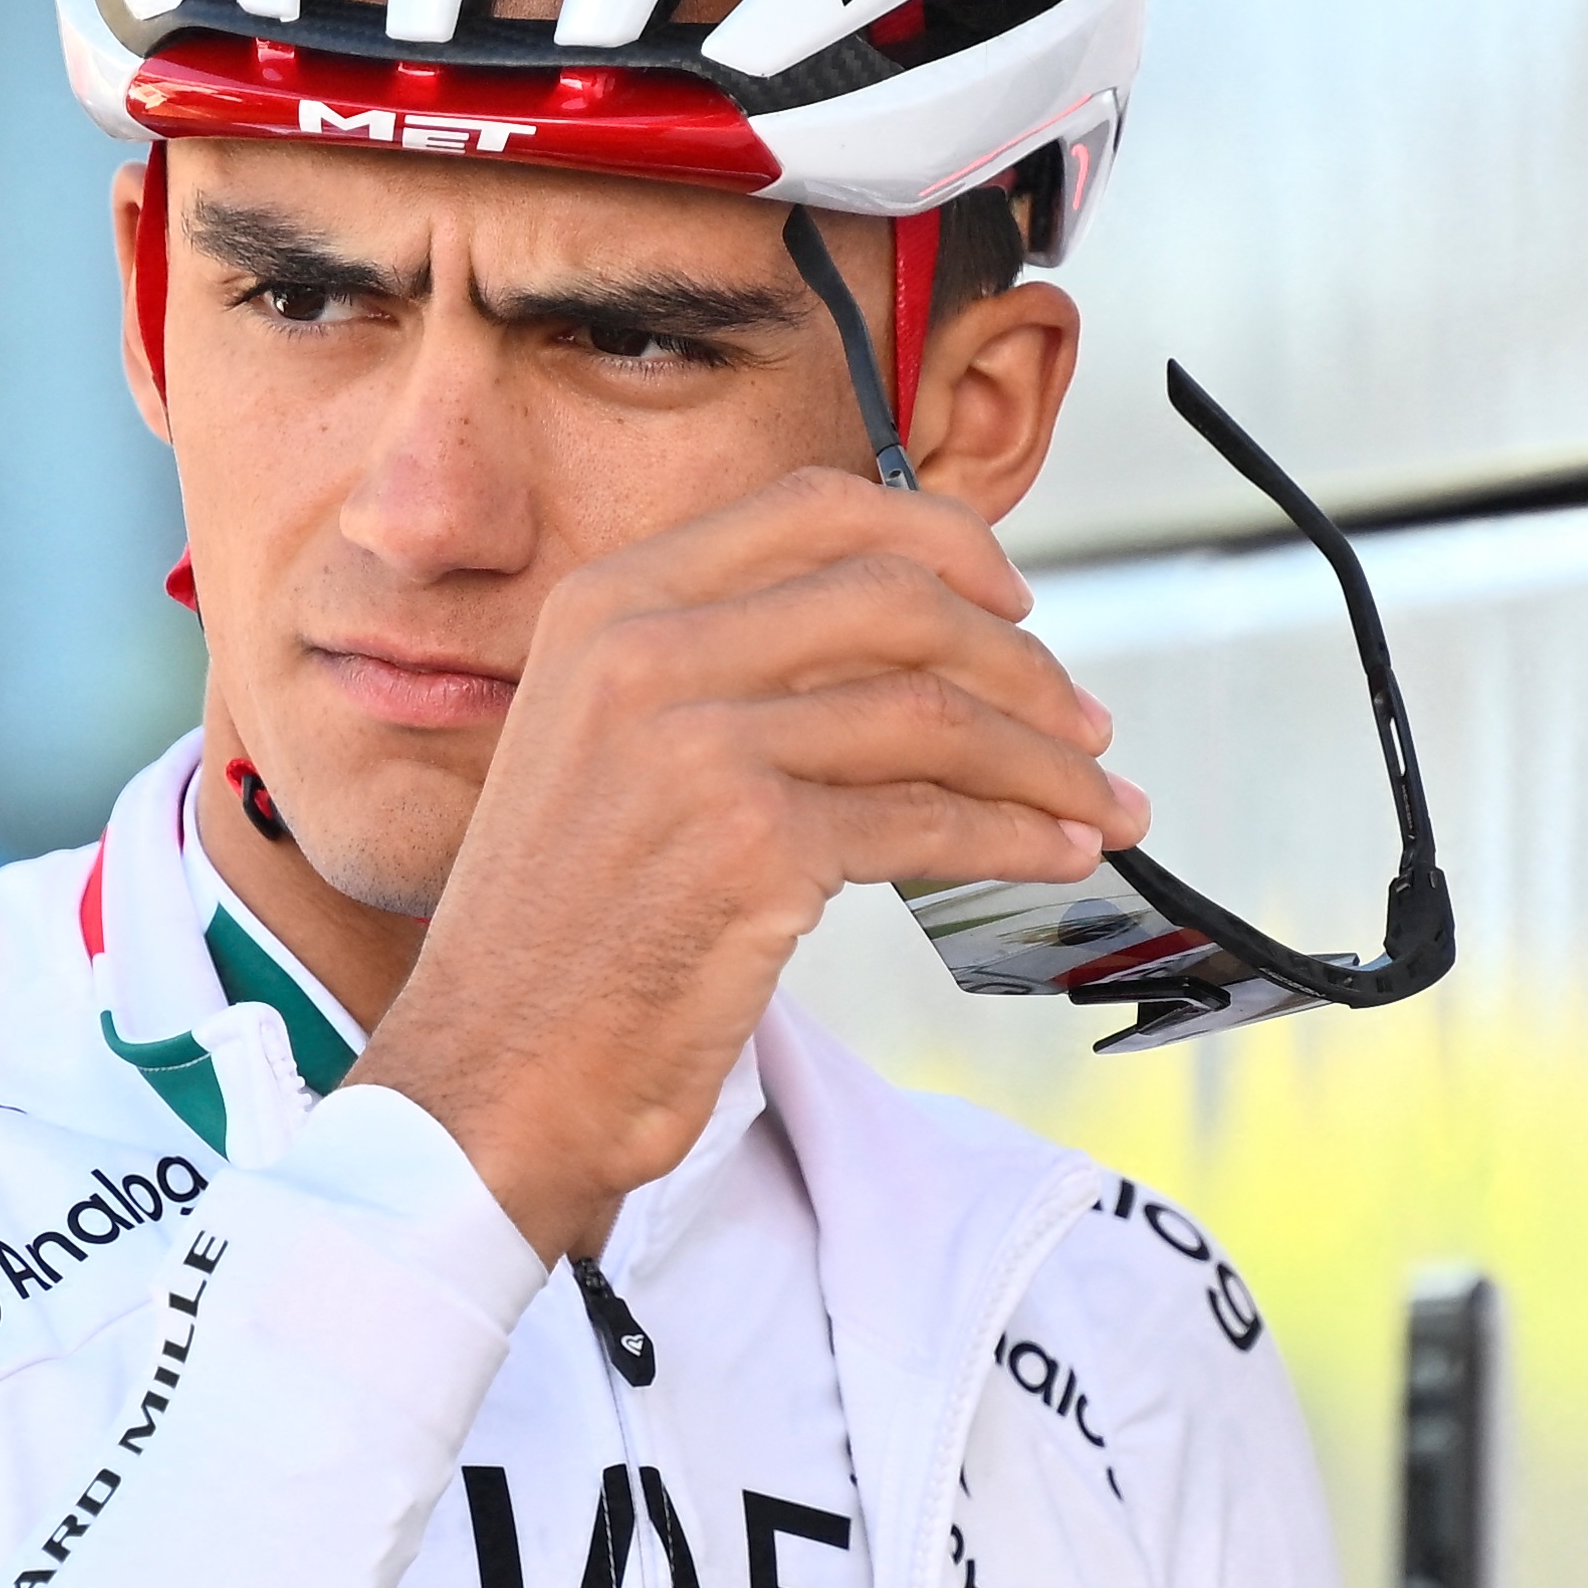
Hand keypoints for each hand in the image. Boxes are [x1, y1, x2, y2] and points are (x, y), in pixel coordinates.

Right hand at [351, 468, 1139, 1257]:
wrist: (490, 1076)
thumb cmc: (561, 935)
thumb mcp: (608, 749)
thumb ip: (725, 671)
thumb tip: (913, 647)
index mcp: (609, 603)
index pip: (815, 511)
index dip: (942, 543)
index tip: (1011, 599)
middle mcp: (642, 651)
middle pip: (897, 599)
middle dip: (1019, 659)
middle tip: (1080, 720)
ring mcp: (695, 744)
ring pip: (933, 712)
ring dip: (1043, 761)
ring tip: (1097, 803)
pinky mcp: (752, 846)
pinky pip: (930, 822)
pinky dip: (1015, 838)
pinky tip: (1054, 857)